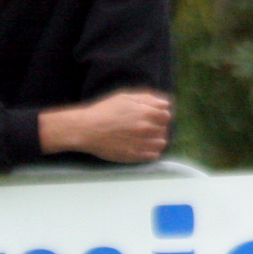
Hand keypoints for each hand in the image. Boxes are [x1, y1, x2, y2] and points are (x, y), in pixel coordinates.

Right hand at [38, 89, 171, 162]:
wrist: (86, 130)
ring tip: (144, 138)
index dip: (160, 115)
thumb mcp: (125, 97)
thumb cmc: (104, 111)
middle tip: (144, 127)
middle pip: (164, 129)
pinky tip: (142, 147)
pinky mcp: (135, 156)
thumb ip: (147, 99)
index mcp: (147, 113)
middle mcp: (147, 129)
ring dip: (156, 140)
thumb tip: (164, 103)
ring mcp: (142, 143)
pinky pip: (153, 155)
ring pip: (161, 143)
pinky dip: (151, 151)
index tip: (152, 116)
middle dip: (157, 127)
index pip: (166, 115)